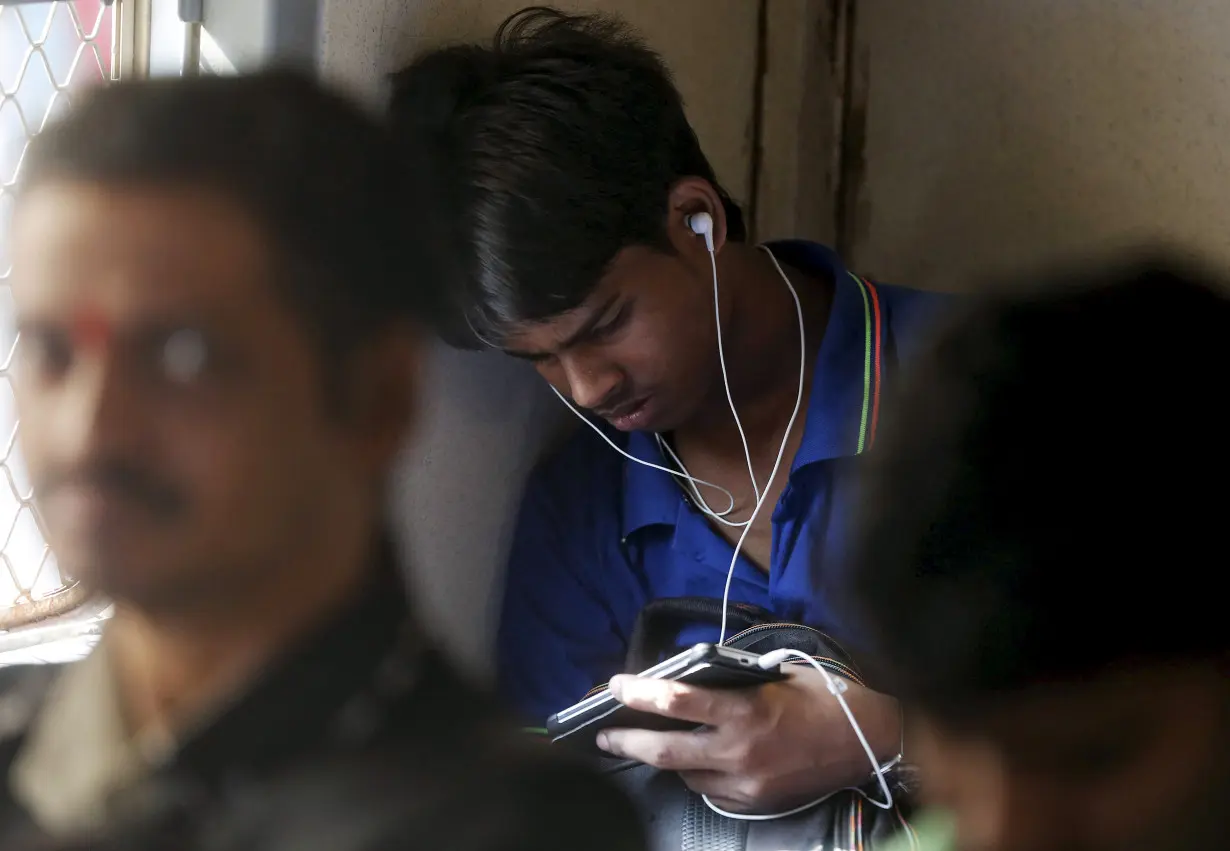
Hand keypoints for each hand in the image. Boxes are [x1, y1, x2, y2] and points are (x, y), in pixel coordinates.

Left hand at [595, 666, 899, 813]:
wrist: (868, 742)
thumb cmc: (823, 699)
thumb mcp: (776, 676)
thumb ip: (733, 681)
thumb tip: (690, 679)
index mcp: (745, 711)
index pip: (676, 700)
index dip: (638, 692)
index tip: (615, 686)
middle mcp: (739, 751)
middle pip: (665, 751)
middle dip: (627, 742)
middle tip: (604, 734)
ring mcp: (745, 783)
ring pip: (685, 774)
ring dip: (666, 758)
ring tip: (649, 742)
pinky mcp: (754, 802)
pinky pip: (710, 791)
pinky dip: (698, 774)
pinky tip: (697, 760)